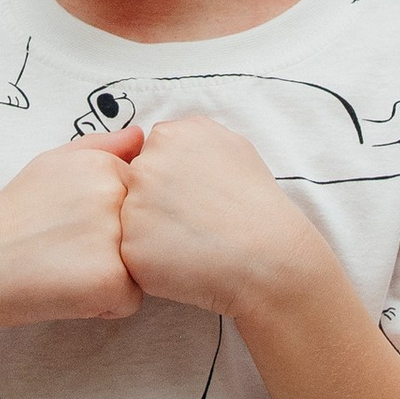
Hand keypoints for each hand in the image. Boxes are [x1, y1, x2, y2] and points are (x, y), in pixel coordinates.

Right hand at [0, 130, 143, 329]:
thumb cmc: (12, 215)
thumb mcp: (51, 164)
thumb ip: (101, 146)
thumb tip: (143, 136)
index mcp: (106, 165)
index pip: (141, 201)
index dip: (111, 220)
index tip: (72, 224)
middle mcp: (116, 194)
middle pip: (146, 234)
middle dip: (117, 248)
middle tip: (67, 249)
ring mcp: (116, 236)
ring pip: (142, 269)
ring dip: (112, 277)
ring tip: (66, 270)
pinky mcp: (112, 279)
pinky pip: (129, 301)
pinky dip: (102, 306)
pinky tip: (65, 292)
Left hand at [117, 115, 325, 320]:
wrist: (268, 256)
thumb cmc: (255, 203)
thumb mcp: (232, 145)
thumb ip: (192, 136)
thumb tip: (167, 139)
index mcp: (168, 136)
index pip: (150, 155)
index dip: (172, 180)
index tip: (195, 196)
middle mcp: (145, 166)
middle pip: (135, 185)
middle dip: (157, 204)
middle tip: (194, 222)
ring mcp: (134, 207)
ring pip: (131, 221)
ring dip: (153, 233)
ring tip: (192, 243)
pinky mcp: (131, 248)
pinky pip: (133, 254)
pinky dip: (154, 262)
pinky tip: (185, 262)